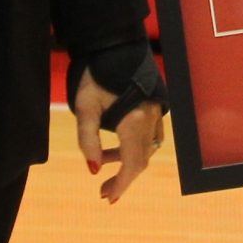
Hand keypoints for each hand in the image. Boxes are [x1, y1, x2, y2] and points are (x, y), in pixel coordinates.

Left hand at [71, 70, 163, 204]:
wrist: (114, 43)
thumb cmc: (95, 74)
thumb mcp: (85, 107)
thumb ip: (88, 139)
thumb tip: (93, 169)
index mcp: (135, 120)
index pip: (133, 163)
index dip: (122, 184)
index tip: (108, 199)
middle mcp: (151, 117)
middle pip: (142, 158)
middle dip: (124, 177)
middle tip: (104, 190)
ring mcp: (156, 109)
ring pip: (148, 146)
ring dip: (129, 160)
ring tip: (105, 162)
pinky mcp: (156, 101)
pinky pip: (151, 132)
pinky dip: (137, 144)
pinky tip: (119, 142)